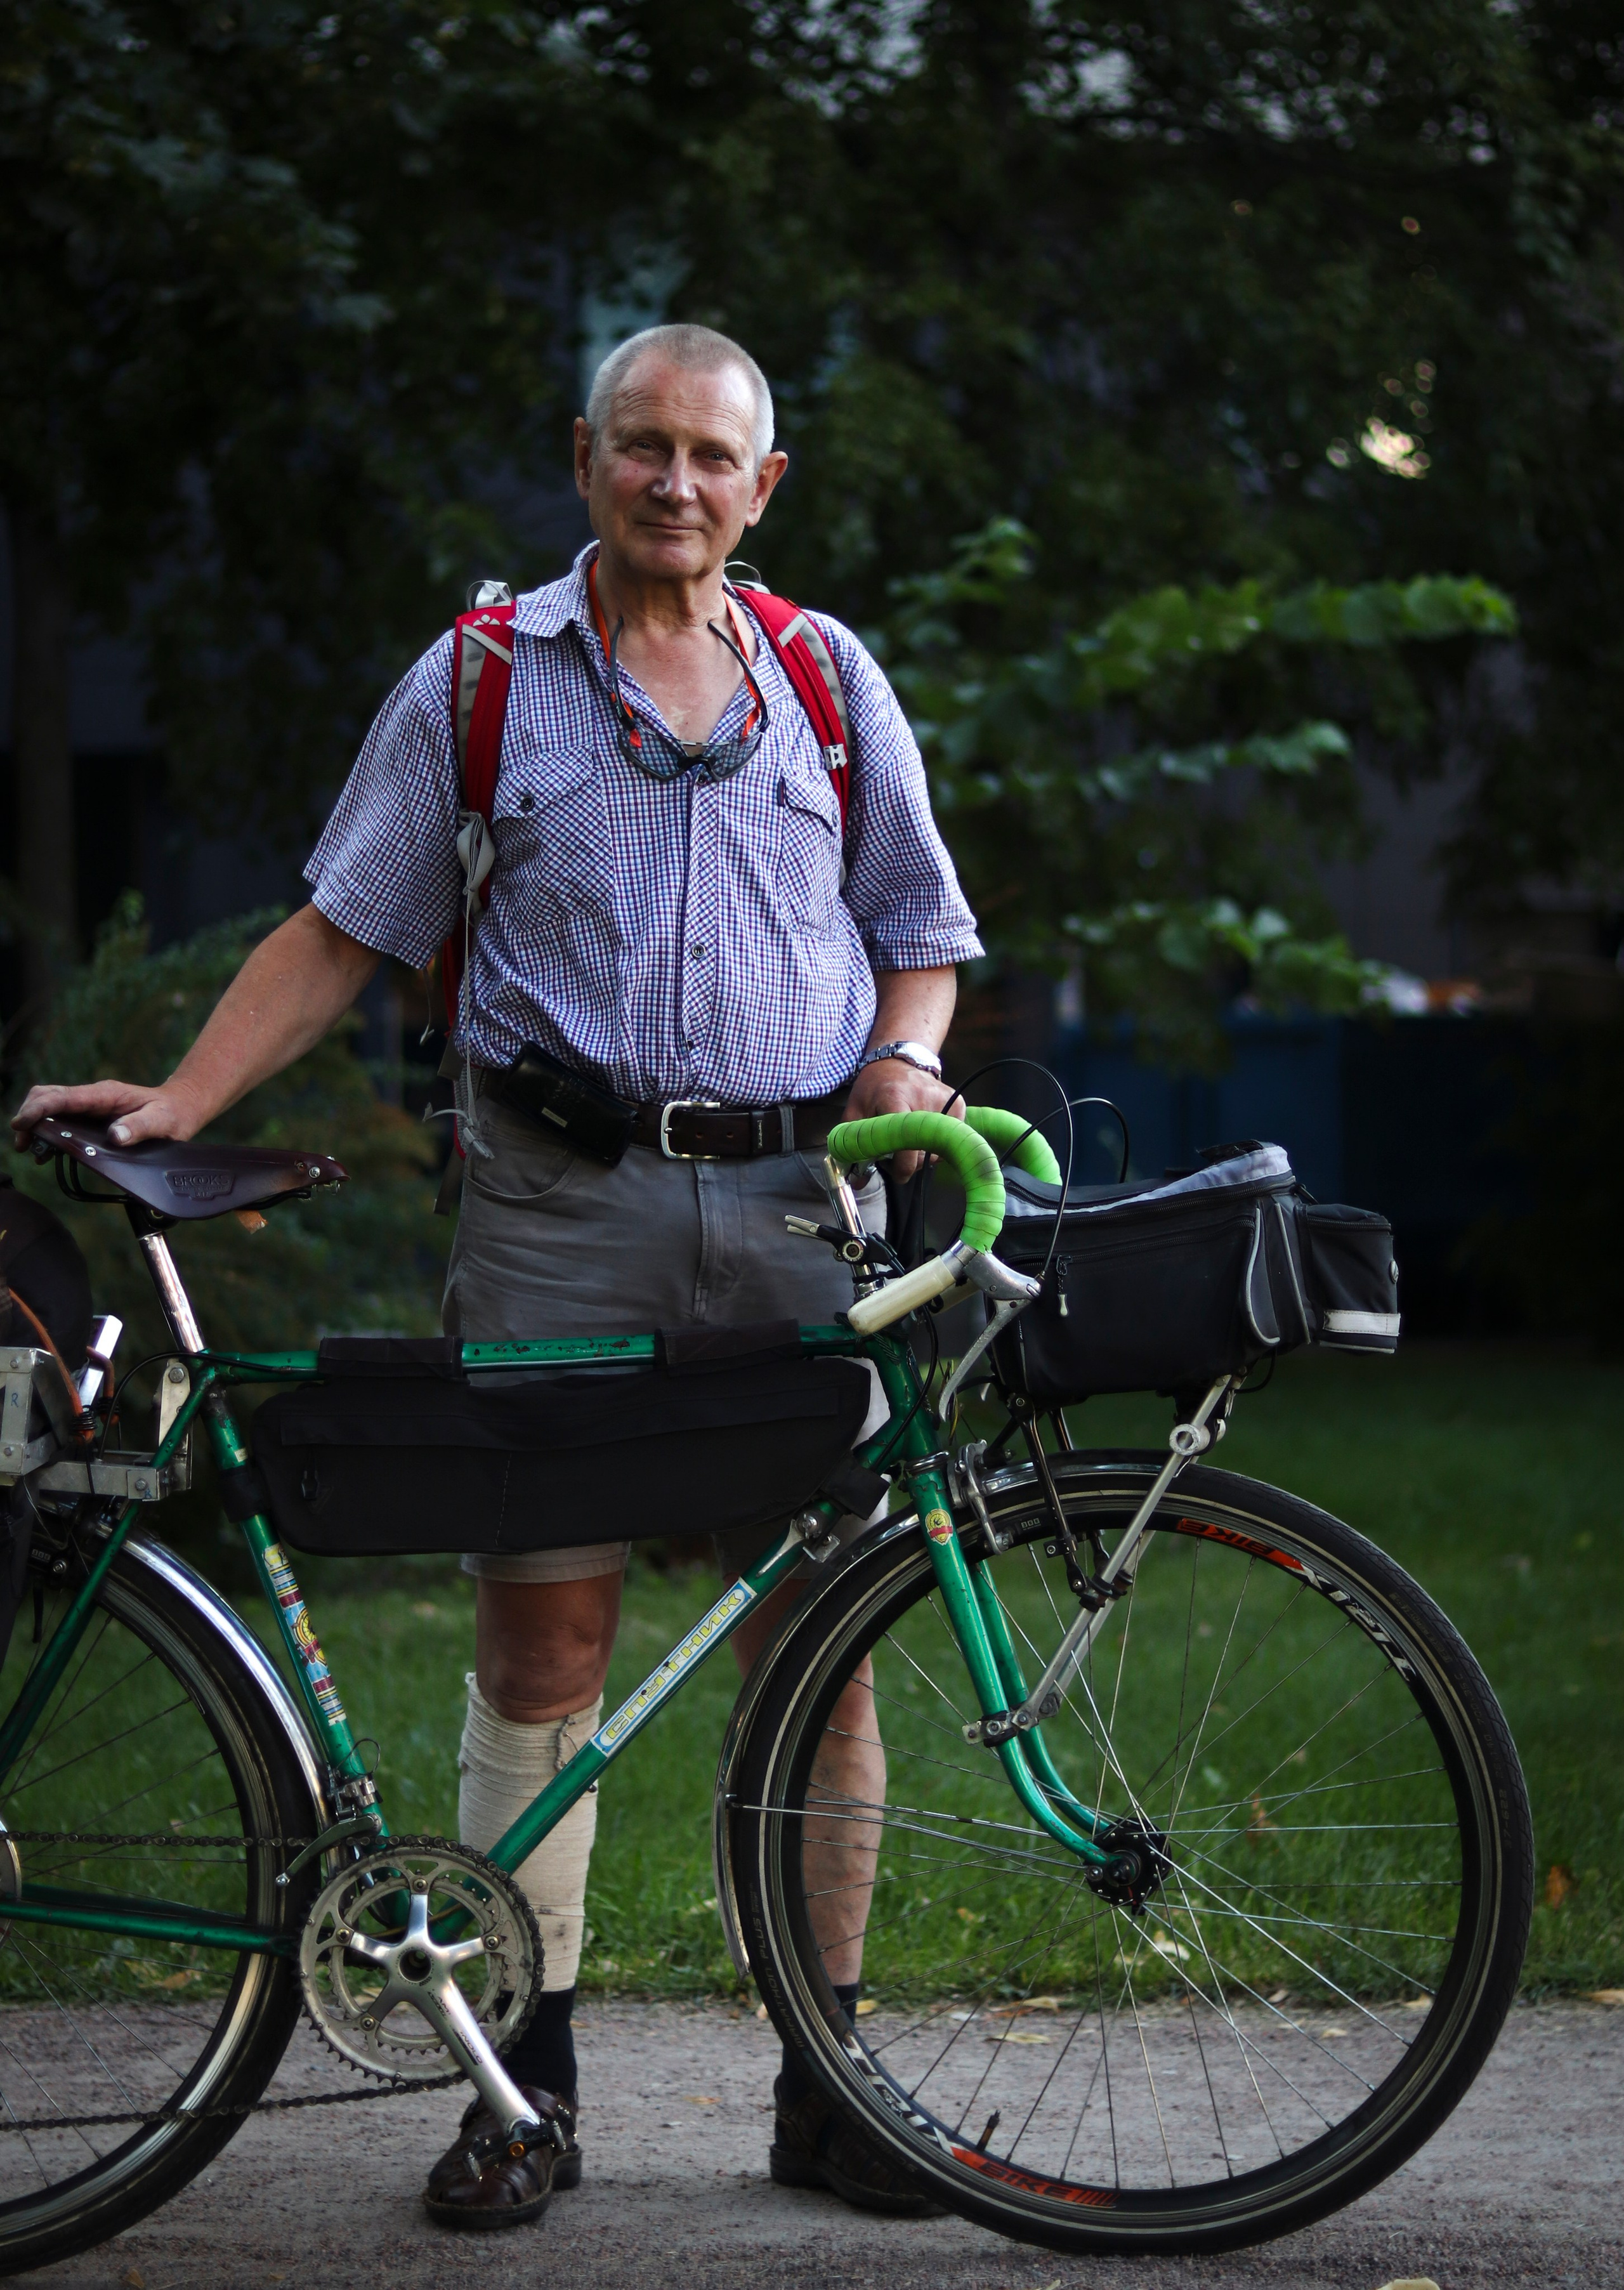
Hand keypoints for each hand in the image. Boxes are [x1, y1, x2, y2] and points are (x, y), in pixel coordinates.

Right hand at [10, 1078, 202, 1153]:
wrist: (181, 1107)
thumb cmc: (172, 1114)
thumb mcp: (162, 1121)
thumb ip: (139, 1127)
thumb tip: (115, 1135)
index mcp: (105, 1094)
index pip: (63, 1097)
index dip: (39, 1109)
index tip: (22, 1125)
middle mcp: (92, 1097)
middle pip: (48, 1096)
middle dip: (29, 1116)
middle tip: (22, 1143)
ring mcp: (89, 1106)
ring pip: (51, 1106)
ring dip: (35, 1125)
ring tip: (28, 1150)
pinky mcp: (90, 1117)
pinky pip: (61, 1119)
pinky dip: (47, 1133)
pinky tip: (45, 1153)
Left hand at [840, 1059, 960, 1181]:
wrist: (898, 1060)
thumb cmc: (874, 1088)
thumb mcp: (855, 1112)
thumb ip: (854, 1146)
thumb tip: (857, 1183)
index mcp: (894, 1099)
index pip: (905, 1143)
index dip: (902, 1167)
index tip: (896, 1174)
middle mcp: (923, 1099)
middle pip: (923, 1151)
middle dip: (910, 1162)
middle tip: (897, 1154)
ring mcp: (943, 1100)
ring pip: (938, 1147)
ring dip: (923, 1153)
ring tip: (909, 1140)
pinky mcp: (957, 1103)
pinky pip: (950, 1137)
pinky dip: (936, 1142)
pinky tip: (923, 1131)